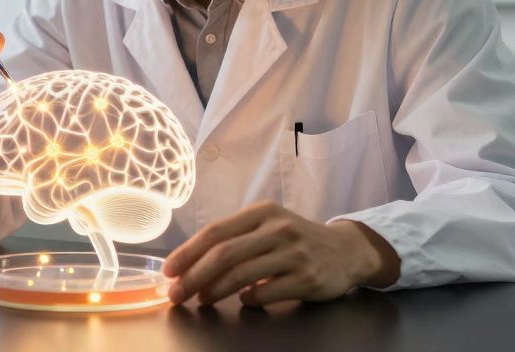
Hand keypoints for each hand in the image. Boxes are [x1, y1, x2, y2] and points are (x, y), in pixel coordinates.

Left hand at [163, 200, 399, 306]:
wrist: (346, 251)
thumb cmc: (296, 239)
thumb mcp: (268, 226)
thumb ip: (236, 238)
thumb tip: (190, 262)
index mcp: (262, 212)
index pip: (215, 231)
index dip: (188, 252)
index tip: (169, 271)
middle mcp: (278, 229)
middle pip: (224, 254)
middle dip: (194, 276)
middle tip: (177, 294)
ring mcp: (294, 253)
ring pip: (241, 275)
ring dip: (214, 290)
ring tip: (202, 299)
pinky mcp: (307, 278)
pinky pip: (267, 292)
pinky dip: (249, 299)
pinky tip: (243, 301)